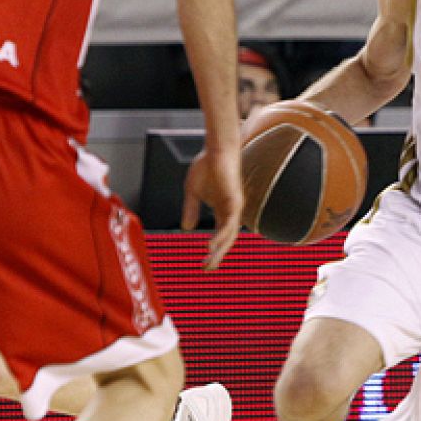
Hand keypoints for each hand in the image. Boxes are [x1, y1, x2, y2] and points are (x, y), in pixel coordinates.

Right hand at [182, 147, 241, 269]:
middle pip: (227, 240)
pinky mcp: (235, 201)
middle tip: (207, 270)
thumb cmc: (206, 166)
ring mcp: (235, 207)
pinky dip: (221, 236)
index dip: (213, 251)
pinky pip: (229, 224)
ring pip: (230, 235)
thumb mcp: (192, 192)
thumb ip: (191, 209)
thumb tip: (186, 228)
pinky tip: (211, 245)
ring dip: (220, 250)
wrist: (216, 150)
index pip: (220, 236)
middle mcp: (231, 212)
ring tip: (209, 262)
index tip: (204, 264)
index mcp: (222, 211)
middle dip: (217, 256)